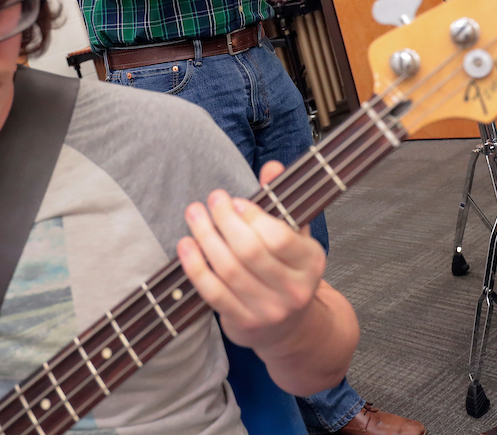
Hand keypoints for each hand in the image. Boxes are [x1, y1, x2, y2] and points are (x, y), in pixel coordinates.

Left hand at [177, 161, 326, 352]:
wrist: (289, 328)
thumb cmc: (286, 270)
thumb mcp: (294, 235)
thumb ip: (282, 201)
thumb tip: (271, 168)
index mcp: (310, 262)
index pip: (279, 237)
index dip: (253, 216)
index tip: (235, 201)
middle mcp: (294, 290)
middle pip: (250, 251)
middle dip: (225, 221)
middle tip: (212, 200)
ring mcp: (268, 310)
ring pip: (228, 270)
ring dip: (206, 238)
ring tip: (194, 215)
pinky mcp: (243, 323)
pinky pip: (213, 292)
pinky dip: (195, 267)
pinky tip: (186, 245)